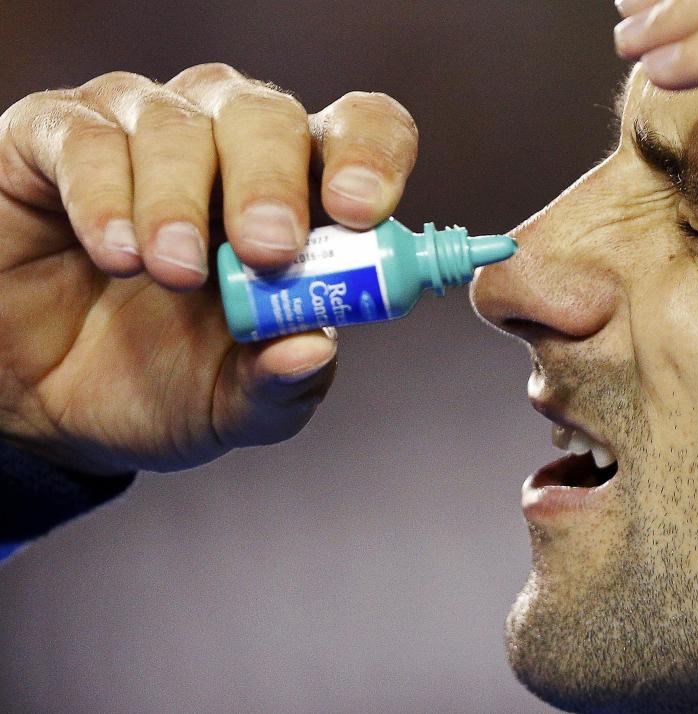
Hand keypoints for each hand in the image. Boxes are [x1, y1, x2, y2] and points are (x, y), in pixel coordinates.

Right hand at [0, 64, 417, 472]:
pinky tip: (118, 255)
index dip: (371, 155)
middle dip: (273, 181)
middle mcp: (226, 146)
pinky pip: (86, 137)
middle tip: (268, 250)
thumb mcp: (233, 406)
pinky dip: (105, 195)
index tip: (360, 211)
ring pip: (179, 120)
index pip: (359, 131)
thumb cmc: (162, 383)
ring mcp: (142, 132)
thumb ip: (280, 385)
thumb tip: (316, 350)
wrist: (48, 404)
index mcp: (298, 198)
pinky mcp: (55, 139)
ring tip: (175, 275)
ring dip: (182, 200)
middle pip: (268, 114)